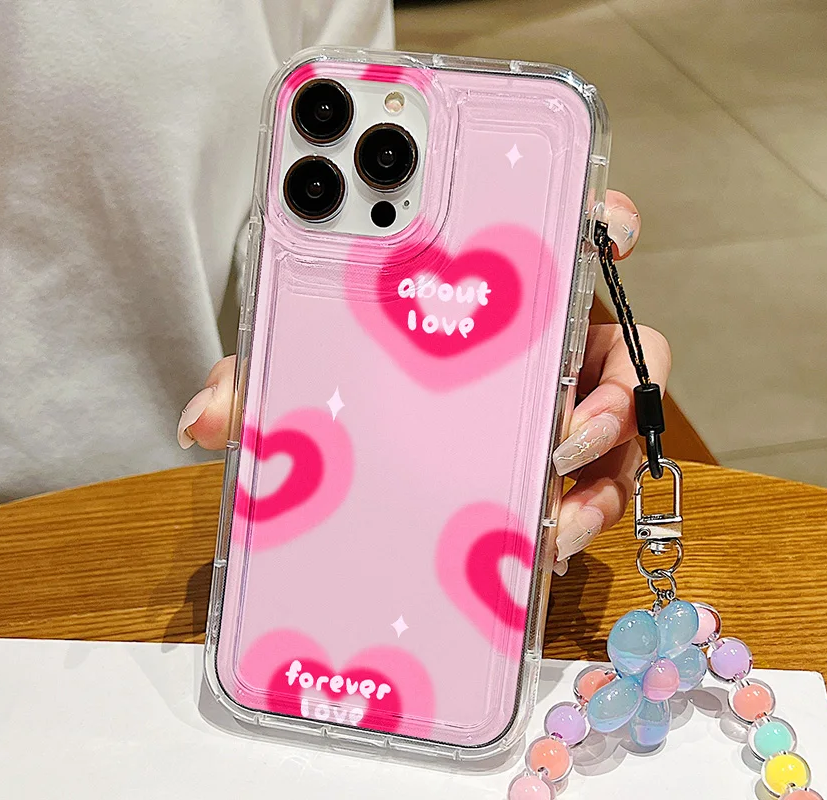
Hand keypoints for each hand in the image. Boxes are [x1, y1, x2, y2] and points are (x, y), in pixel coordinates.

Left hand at [176, 190, 670, 572]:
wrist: (356, 463)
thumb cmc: (344, 389)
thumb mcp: (301, 378)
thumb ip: (259, 384)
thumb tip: (201, 422)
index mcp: (502, 302)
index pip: (574, 240)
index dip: (608, 225)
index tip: (614, 236)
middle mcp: (546, 355)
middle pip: (625, 357)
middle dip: (615, 396)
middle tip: (568, 435)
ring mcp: (556, 419)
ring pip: (619, 439)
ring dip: (603, 478)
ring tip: (557, 519)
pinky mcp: (555, 478)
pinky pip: (592, 495)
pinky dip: (579, 521)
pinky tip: (543, 546)